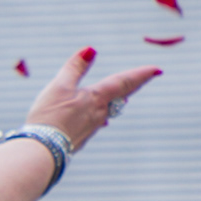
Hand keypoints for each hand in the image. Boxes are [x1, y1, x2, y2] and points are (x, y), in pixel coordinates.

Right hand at [19, 48, 162, 155]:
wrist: (42, 151)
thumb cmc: (49, 116)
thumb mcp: (60, 86)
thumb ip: (75, 67)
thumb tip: (91, 49)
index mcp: (97, 99)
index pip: (124, 82)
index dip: (141, 74)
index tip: (157, 70)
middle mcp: (99, 114)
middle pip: (119, 97)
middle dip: (131, 86)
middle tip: (144, 78)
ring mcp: (91, 129)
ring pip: (108, 111)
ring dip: (115, 102)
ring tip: (124, 97)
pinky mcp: (80, 139)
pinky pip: (95, 124)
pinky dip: (99, 116)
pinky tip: (99, 121)